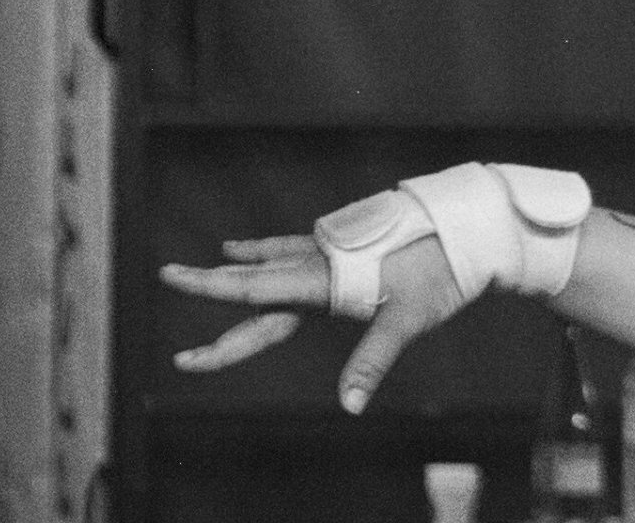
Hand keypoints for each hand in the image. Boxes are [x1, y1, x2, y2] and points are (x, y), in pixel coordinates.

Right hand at [158, 233, 481, 413]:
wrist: (468, 227)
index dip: (212, 290)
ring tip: (200, 272)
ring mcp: (326, 248)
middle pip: (252, 281)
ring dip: (232, 272)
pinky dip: (259, 251)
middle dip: (209, 288)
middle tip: (166, 284)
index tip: (173, 280)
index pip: (254, 291)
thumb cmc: (441, 276)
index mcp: (324, 280)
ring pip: (266, 264)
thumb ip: (373, 362)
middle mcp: (318, 260)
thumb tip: (352, 406)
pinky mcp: (340, 242)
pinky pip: (286, 249)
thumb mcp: (408, 321)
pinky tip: (236, 247)